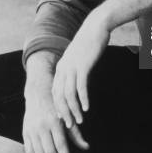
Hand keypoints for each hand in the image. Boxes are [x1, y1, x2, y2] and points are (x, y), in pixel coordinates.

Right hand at [23, 75, 88, 152]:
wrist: (38, 95)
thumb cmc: (56, 107)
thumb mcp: (67, 117)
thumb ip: (76, 133)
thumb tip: (86, 147)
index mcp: (54, 122)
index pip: (60, 145)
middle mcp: (41, 126)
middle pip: (50, 152)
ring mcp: (31, 130)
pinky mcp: (25, 133)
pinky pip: (30, 152)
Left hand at [52, 10, 109, 127]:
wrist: (96, 26)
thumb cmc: (89, 42)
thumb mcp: (78, 57)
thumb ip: (74, 69)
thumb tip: (75, 81)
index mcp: (60, 67)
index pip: (55, 92)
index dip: (57, 107)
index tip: (63, 119)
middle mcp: (63, 68)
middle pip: (59, 96)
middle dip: (64, 113)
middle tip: (70, 126)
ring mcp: (72, 67)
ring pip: (69, 94)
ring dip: (73, 109)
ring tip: (79, 121)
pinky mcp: (83, 65)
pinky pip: (81, 86)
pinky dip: (83, 99)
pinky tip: (87, 107)